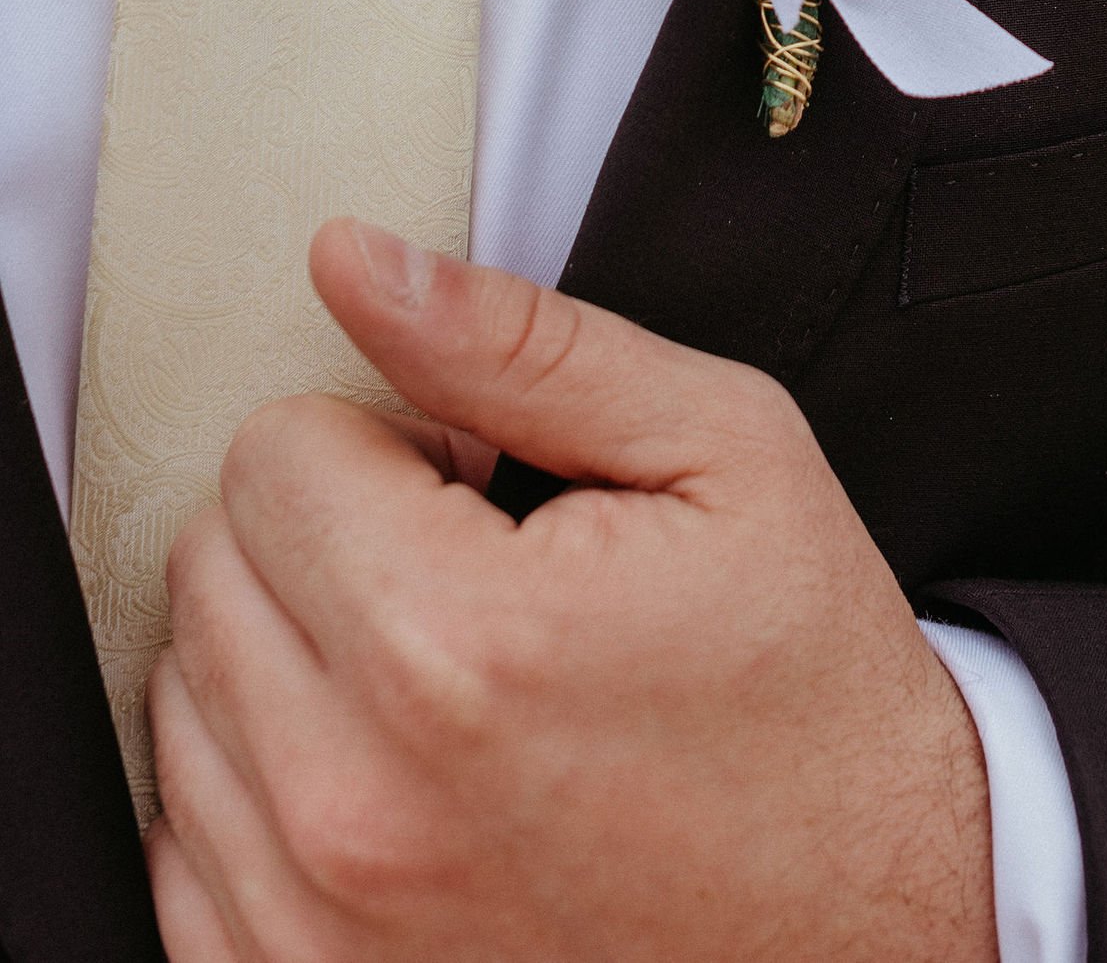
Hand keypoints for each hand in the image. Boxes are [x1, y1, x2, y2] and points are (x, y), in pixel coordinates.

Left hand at [146, 223, 997, 962]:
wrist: (872, 927)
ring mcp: (313, 926)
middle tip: (475, 571)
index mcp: (458, 646)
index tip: (482, 484)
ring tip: (450, 681)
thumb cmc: (810, 697)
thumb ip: (521, 346)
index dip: (394, 434)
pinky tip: (400, 774)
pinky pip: (181, 844)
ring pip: (183, 697)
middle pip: (210, 563)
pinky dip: (268, 787)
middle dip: (330, 531)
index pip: (275, 448)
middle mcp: (356, 803)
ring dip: (292, 657)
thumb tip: (356, 262)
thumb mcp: (723, 456)